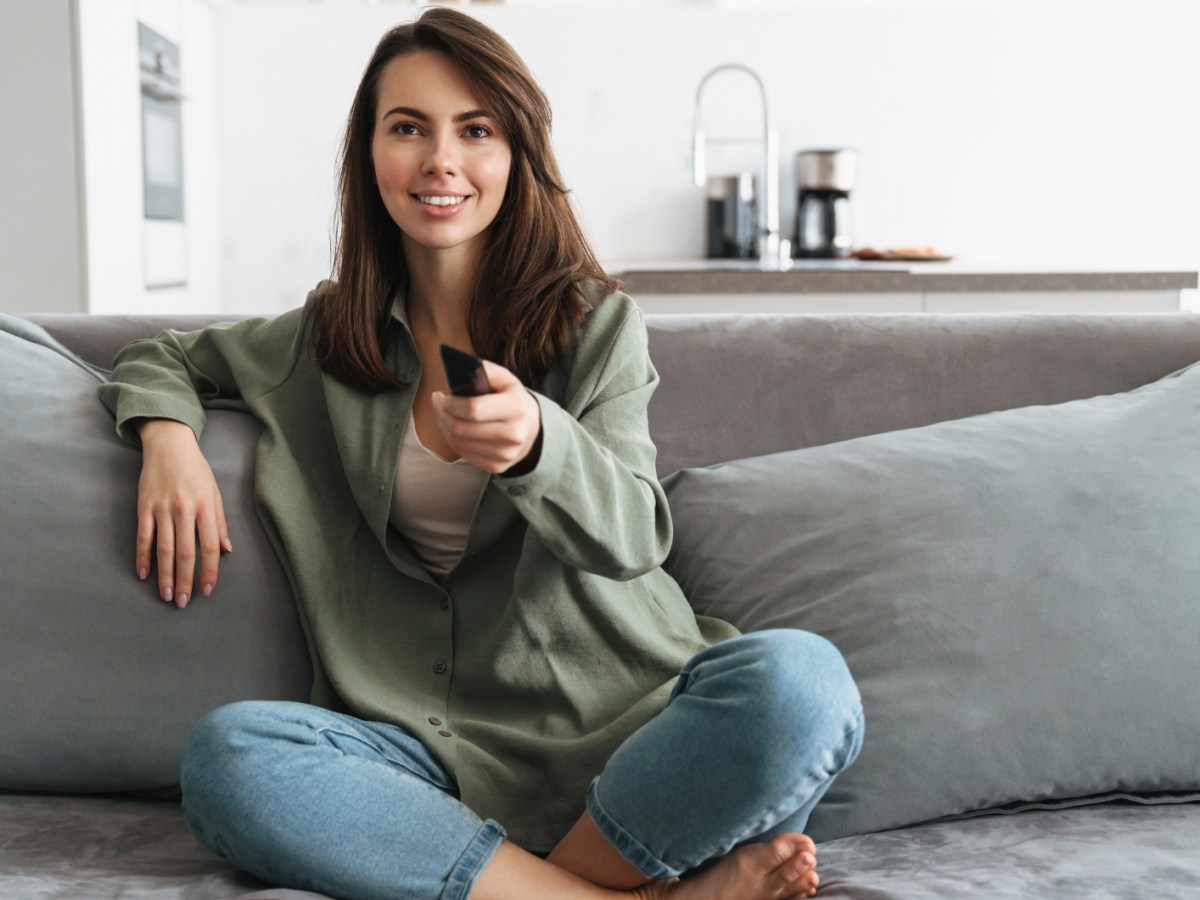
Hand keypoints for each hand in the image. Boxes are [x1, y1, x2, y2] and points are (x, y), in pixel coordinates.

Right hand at [135, 419, 231, 607]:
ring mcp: (162, 509)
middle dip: (185, 580)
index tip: (207, 590)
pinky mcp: (144, 507)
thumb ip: (220, 523)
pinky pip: (143, 537)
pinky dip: (143, 557)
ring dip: (164, 575)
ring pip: (163, 549)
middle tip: (184, 602)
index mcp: (205, 507)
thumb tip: (226, 551)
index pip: (208, 547)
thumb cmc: (196, 471)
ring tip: (167, 595)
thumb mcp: (215, 493)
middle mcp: (184, 510)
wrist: (169, 445)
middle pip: (184, 553)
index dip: (209, 571)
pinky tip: (144, 574)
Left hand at [431, 361, 541, 474]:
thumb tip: (461, 369)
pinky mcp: (498, 466)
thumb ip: (484, 370)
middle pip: (462, 429)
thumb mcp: (505, 379)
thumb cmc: (511, 399)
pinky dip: (453, 441)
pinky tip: (454, 429)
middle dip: (442, 415)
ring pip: (459, 443)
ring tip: (444, 415)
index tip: (441, 397)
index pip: (473, 409)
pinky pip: (464, 454)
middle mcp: (514, 433)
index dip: (451, 404)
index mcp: (516, 407)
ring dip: (444, 427)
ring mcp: (507, 453)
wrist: (530, 428)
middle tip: (438, 404)